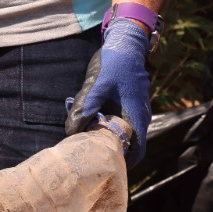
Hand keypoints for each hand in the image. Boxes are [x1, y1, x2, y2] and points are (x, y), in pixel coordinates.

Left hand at [65, 20, 151, 163]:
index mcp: (137, 116)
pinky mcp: (133, 102)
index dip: (125, 163)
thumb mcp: (97, 86)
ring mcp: (138, 109)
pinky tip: (95, 123)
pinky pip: (126, 122)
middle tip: (94, 157)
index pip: (137, 150)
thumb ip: (85, 108)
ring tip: (92, 142)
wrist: (127, 43)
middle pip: (132, 144)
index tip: (108, 168)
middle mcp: (141, 116)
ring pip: (129, 133)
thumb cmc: (115, 64)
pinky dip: (113, 128)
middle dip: (116, 152)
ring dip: (113, 139)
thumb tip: (71, 131)